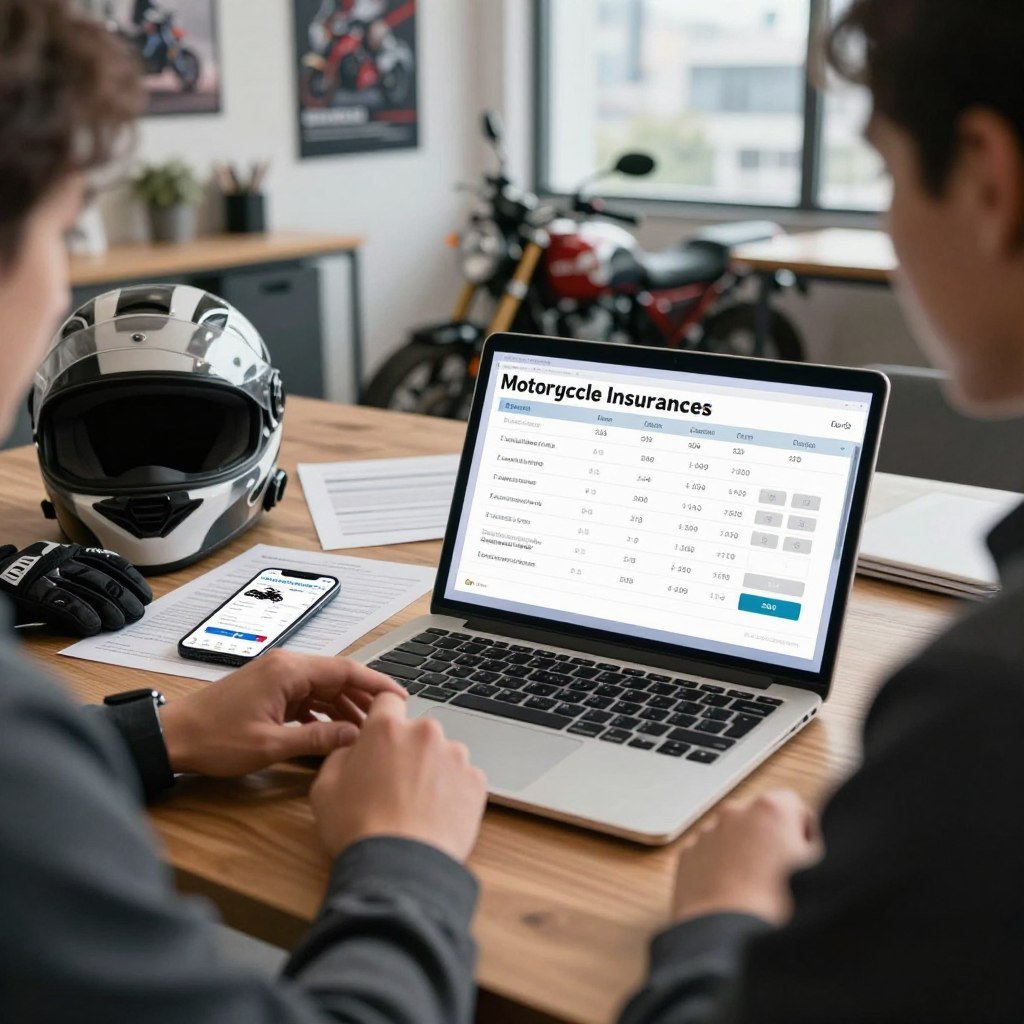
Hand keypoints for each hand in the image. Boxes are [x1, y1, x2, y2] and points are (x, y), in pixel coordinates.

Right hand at [0, 541, 151, 635]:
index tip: (146, 595)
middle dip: (123, 597)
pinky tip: (93, 626)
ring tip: (120, 623)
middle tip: (137, 614)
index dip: (131, 579)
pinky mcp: (33, 588)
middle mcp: (63, 558)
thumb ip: (86, 586)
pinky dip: (81, 613)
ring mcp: (48, 571)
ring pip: (86, 587)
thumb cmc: (33, 586)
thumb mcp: (62, 578)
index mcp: (73, 552)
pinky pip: (63, 600)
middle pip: (102, 577)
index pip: (110, 562)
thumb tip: (120, 604)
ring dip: (108, 607)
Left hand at [159, 650, 404, 776]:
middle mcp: (285, 667)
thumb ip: (316, 738)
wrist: (173, 737)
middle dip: (364, 697)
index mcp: (288, 671)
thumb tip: (354, 736)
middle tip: (387, 719)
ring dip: (344, 707)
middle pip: (337, 677)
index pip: (345, 669)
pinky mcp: (269, 691)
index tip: (399, 697)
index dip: (376, 682)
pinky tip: (334, 731)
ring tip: (365, 731)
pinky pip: (307, 697)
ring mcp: (276, 678)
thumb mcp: (270, 745)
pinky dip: (323, 712)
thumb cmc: (213, 739)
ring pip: (323, 688)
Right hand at [310, 692, 487, 862]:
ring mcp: (455, 756)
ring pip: (443, 755)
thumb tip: (352, 750)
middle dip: (409, 751)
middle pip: (418, 731)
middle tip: (395, 785)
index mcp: (386, 728)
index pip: (388, 701)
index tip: (383, 736)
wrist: (400, 867)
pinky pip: (464, 779)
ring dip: (433, 771)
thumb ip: (340, 756)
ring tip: (417, 807)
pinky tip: (437, 815)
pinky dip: (453, 792)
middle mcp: (425, 733)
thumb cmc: (359, 829)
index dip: (383, 718)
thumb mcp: (325, 789)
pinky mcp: (476, 782)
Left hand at [672, 789, 821, 926]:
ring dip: (744, 855)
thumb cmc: (778, 909)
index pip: (795, 805)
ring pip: (734, 837)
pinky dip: (719, 869)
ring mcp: (707, 832)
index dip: (804, 834)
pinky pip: (709, 855)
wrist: (727, 940)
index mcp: (771, 808)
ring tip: (756, 893)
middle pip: (761, 819)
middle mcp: (735, 812)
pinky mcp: (687, 855)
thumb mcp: (818, 871)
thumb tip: (811, 841)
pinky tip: (732, 897)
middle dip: (771, 842)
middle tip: (783, 879)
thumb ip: (818, 845)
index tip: (806, 859)